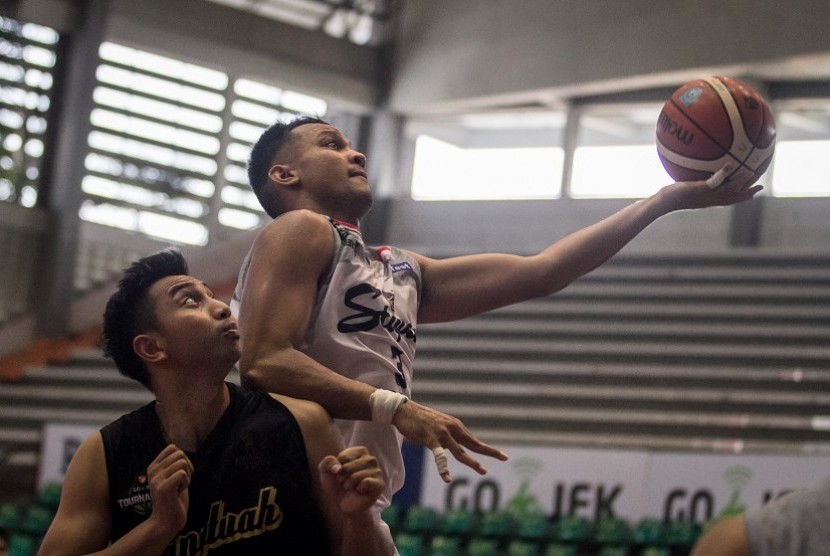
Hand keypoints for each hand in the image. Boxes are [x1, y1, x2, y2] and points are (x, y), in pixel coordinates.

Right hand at [147, 444, 192, 535]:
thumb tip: (179, 450)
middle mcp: (152, 471)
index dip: (183, 458)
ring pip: (182, 463)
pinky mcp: (163, 488)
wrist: (166, 522)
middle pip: (179, 454)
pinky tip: (178, 493)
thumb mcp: (171, 477)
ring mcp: (156, 479)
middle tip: (181, 482)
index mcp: (153, 467)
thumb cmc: (173, 499)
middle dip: (187, 467)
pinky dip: (186, 483)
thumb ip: (173, 464)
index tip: (181, 472)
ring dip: (187, 476)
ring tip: (179, 488)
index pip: (172, 447)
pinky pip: (182, 473)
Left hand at [318, 446, 384, 515]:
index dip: (337, 468)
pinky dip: (359, 489)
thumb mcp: (325, 470)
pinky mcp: (380, 484)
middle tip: (345, 483)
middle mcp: (370, 459)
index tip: (340, 474)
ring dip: (349, 485)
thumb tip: (338, 468)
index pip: (343, 457)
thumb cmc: (336, 484)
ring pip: (356, 476)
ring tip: (351, 488)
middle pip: (348, 467)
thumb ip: (328, 462)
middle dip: (342, 478)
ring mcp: (377, 471)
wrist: (342, 503)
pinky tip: (360, 491)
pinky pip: (366, 482)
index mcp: (360, 451)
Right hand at [392, 400, 507, 482]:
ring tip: (483, 470)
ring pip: (460, 451)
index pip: (474, 440)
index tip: (502, 455)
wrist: (402, 410)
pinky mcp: (430, 438)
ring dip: (472, 462)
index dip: (488, 449)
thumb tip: (454, 447)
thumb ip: (447, 437)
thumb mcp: (438, 427)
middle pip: (473, 443)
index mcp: (455, 426)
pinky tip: (447, 478)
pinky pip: (439, 456)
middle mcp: (452, 429)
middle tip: (504, 457)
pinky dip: (443, 468)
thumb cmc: (419, 420)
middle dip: (489, 451)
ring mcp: (442, 434)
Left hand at [659, 165, 762, 210]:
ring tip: (753, 173)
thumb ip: (692, 183)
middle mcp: (711, 200)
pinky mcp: (701, 189)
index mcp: (709, 200)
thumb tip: (692, 172)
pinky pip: (715, 181)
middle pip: (735, 198)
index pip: (730, 200)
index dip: (742, 198)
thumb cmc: (670, 195)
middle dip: (748, 193)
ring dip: (742, 183)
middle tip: (761, 187)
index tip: (753, 194)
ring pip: (730, 190)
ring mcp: (706, 195)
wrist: (662, 202)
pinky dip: (724, 173)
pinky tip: (730, 164)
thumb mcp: (684, 188)